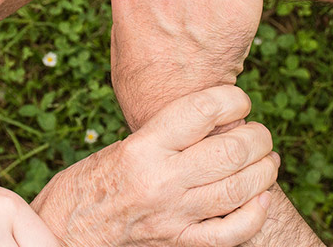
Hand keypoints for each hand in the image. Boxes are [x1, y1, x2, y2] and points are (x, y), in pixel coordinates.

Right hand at [32, 86, 278, 246]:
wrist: (65, 230)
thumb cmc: (90, 182)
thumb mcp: (122, 146)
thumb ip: (167, 136)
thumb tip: (217, 122)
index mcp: (142, 148)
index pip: (203, 111)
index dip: (233, 99)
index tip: (238, 100)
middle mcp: (160, 181)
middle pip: (231, 150)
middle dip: (258, 136)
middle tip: (258, 133)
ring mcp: (173, 216)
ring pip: (240, 188)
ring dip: (264, 170)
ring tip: (266, 159)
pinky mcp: (179, 242)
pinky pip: (233, 231)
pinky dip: (256, 213)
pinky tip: (259, 197)